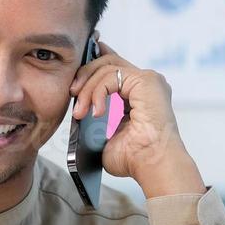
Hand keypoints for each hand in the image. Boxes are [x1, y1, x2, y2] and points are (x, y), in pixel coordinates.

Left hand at [69, 38, 206, 198]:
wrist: (152, 164)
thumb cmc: (136, 158)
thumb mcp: (107, 135)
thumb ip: (97, 118)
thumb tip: (79, 111)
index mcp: (140, 94)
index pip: (115, 67)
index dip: (96, 60)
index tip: (78, 65)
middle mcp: (147, 84)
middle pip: (109, 62)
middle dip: (85, 75)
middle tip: (73, 93)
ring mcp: (148, 80)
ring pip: (107, 68)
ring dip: (88, 89)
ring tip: (81, 112)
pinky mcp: (146, 80)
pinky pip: (111, 75)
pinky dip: (98, 92)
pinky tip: (97, 111)